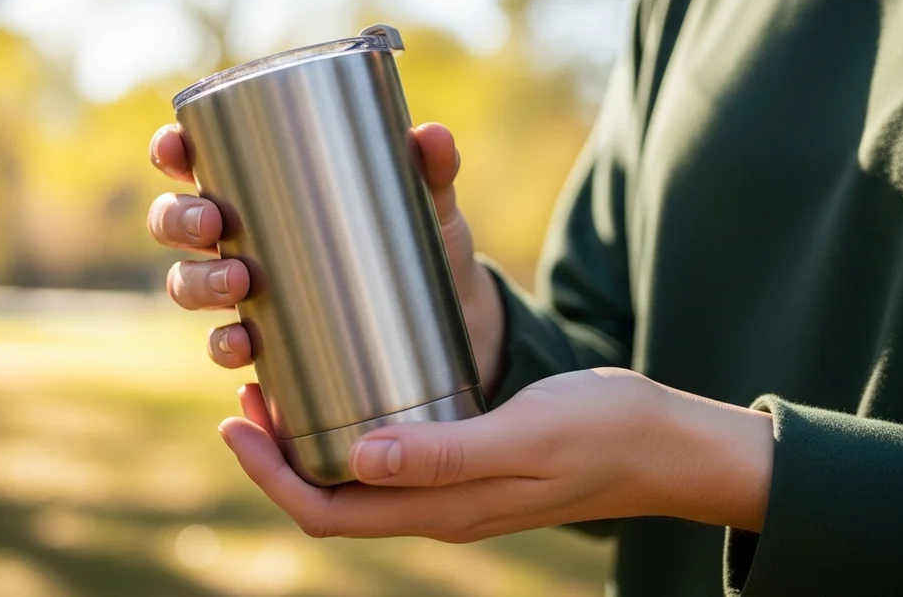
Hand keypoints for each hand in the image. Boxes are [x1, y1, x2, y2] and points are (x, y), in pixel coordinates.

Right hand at [146, 121, 506, 391]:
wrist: (449, 315)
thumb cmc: (419, 238)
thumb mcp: (427, 201)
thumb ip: (431, 168)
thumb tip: (430, 135)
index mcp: (262, 185)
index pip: (195, 159)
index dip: (171, 150)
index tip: (176, 147)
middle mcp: (241, 236)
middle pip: (174, 222)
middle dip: (178, 220)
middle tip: (214, 224)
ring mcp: (248, 291)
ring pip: (188, 284)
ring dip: (197, 284)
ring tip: (239, 283)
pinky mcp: (269, 341)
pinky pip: (225, 346)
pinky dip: (225, 346)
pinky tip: (244, 347)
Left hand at [220, 369, 773, 540]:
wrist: (666, 445)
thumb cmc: (604, 431)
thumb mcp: (526, 435)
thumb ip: (447, 452)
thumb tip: (360, 458)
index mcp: (444, 510)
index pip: (329, 512)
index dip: (271, 476)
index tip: (237, 421)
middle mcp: (440, 510)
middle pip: (333, 501)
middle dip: (278, 458)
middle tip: (248, 395)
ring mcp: (456, 492)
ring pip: (359, 483)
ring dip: (311, 445)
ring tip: (282, 389)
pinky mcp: (471, 465)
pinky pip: (392, 463)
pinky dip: (353, 433)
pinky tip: (351, 390)